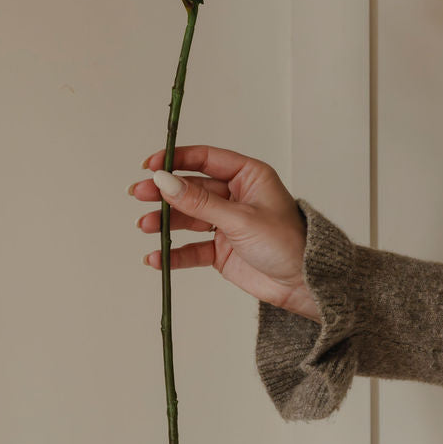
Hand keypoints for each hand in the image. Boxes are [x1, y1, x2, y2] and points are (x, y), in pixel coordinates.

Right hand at [129, 145, 321, 321]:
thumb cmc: (287, 243)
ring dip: (165, 222)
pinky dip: (173, 253)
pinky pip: (191, 248)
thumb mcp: (241, 219)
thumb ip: (200, 202)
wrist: (304, 284)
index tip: (150, 166)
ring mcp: (226, 223)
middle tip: (138, 194)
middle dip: (164, 192)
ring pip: (187, 218)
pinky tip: (155, 258)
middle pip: (191, 188)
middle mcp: (235, 196)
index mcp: (247, 176)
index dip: (176, 160)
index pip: (205, 159)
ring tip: (145, 226)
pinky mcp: (221, 250)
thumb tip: (165, 181)